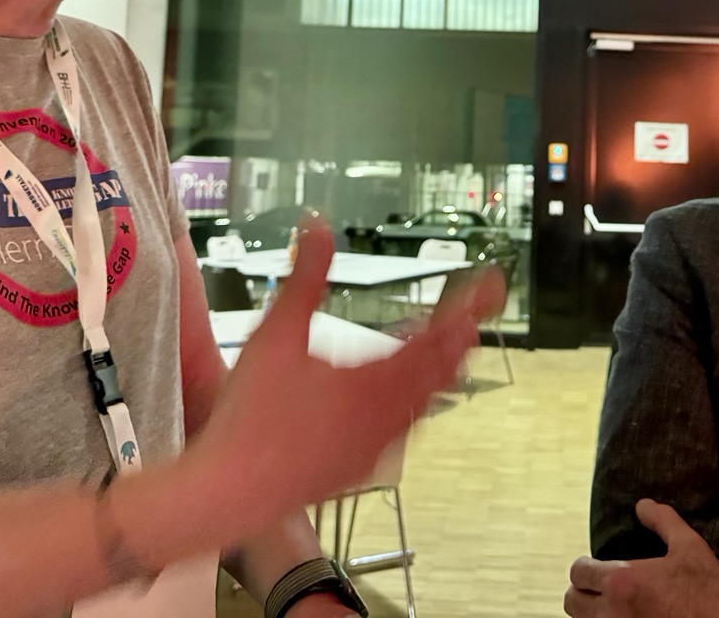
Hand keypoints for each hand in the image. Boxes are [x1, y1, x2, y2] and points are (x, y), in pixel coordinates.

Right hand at [122, 227, 503, 564]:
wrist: (230, 491)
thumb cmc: (250, 415)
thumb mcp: (276, 333)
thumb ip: (305, 276)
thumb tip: (318, 226)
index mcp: (372, 380)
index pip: (435, 336)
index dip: (466, 307)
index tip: (488, 286)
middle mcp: (385, 416)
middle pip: (442, 370)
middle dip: (461, 334)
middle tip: (476, 309)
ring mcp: (375, 446)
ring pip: (426, 402)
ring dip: (441, 369)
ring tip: (451, 346)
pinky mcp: (358, 467)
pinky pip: (402, 430)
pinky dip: (414, 403)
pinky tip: (403, 398)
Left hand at [564, 499, 718, 617]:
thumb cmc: (710, 591)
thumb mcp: (689, 547)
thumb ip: (663, 521)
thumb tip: (643, 505)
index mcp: (621, 582)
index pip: (578, 573)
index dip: (585, 568)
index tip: (595, 568)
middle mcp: (613, 612)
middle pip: (572, 602)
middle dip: (583, 592)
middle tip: (599, 588)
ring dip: (593, 612)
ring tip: (611, 605)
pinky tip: (625, 617)